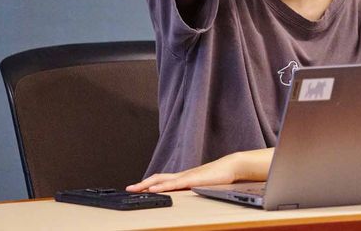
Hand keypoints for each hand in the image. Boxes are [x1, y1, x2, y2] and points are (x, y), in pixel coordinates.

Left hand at [127, 154, 241, 192]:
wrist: (231, 166)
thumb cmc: (220, 176)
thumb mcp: (204, 183)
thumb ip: (195, 187)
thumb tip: (190, 193)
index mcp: (184, 177)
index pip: (162, 179)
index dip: (149, 183)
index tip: (138, 188)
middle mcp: (182, 175)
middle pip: (157, 178)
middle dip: (142, 184)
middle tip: (129, 188)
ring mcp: (185, 176)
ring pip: (161, 180)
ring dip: (147, 184)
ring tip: (134, 189)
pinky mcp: (191, 179)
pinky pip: (173, 184)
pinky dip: (162, 186)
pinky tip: (153, 189)